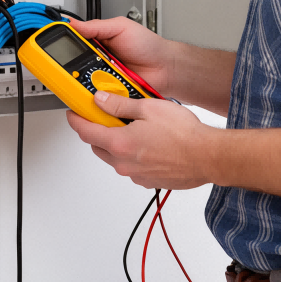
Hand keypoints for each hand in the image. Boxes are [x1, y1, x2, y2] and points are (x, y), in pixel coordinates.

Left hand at [65, 92, 212, 189]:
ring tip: (133, 127)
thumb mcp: (149, 108)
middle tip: (104, 116)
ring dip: (116, 143)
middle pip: (98, 146)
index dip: (76, 120)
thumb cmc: (184, 134)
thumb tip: (102, 100)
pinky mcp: (149, 181)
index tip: (73, 113)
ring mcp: (136, 175)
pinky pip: (131, 166)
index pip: (86, 132)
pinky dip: (132, 155)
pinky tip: (148, 143)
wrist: (207, 156)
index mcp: (120, 143)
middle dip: (96, 131)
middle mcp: (124, 163)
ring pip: (115, 157)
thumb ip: (121, 104)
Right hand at [68, 15, 172, 95]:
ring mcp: (102, 78)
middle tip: (81, 65)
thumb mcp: (121, 27)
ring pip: (83, 83)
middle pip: (73, 67)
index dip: (62, 45)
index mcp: (97, 43)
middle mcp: (97, 61)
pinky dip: (98, 96)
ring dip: (86, 82)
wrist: (165, 69)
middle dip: (73, 68)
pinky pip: (97, 97)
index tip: (51, 46)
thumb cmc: (148, 46)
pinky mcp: (109, 94)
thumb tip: (73, 23)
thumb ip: (96, 26)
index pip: (73, 43)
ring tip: (99, 76)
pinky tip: (103, 91)